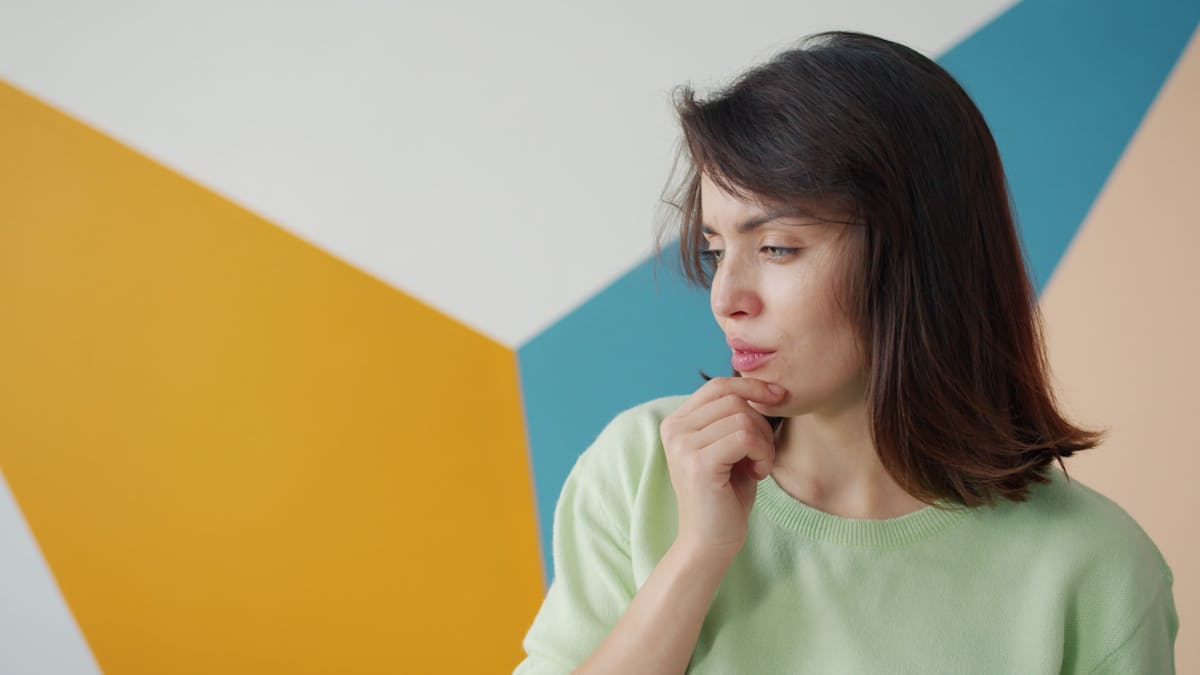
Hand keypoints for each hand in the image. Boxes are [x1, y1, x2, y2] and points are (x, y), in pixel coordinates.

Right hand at [659, 377, 784, 562]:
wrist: (710, 542)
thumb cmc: (725, 496)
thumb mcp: (730, 448)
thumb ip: (736, 418)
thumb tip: (765, 387)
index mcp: (677, 422)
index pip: (718, 386)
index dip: (751, 385)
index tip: (779, 397)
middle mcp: (674, 429)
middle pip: (734, 399)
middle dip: (761, 423)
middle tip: (762, 454)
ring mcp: (682, 445)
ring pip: (742, 417)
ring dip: (763, 442)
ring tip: (758, 466)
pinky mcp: (698, 463)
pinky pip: (744, 437)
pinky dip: (761, 454)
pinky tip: (757, 473)